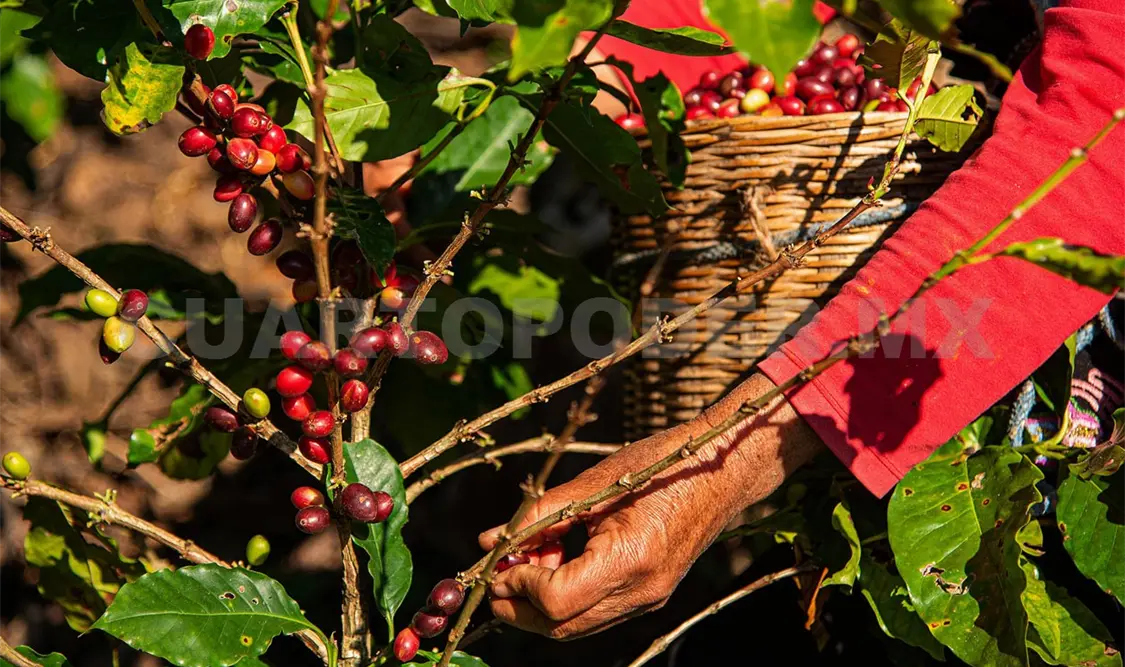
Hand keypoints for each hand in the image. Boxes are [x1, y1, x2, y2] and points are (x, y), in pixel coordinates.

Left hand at [479, 374, 819, 638]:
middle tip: (496, 573)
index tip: (500, 559)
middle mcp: (642, 592)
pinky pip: (596, 611)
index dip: (519, 584)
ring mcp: (649, 599)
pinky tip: (557, 559)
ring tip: (528, 557)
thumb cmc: (660, 465)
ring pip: (577, 625)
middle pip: (562, 627)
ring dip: (540, 602)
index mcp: (630, 560)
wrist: (722, 471)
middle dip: (519, 606)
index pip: (556, 600)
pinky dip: (567, 595)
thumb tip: (490, 541)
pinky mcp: (650, 595)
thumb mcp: (594, 483)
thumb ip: (540, 515)